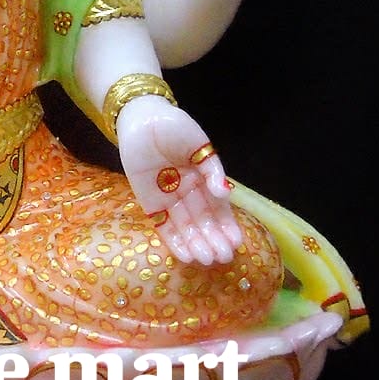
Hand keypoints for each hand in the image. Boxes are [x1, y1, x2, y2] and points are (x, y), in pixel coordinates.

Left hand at [117, 98, 241, 265]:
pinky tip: (186, 255)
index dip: (227, 224)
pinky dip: (174, 240)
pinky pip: (163, 225)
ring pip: (185, 226)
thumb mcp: (199, 144)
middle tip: (223, 257)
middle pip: (203, 219)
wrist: (141, 119)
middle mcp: (189, 192)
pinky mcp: (150, 203)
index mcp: (204, 178)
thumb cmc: (173, 127)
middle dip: (213, 238)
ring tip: (206, 260)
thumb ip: (212, 169)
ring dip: (196, 243)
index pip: (218, 206)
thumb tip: (225, 193)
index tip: (237, 241)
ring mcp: (169, 199)